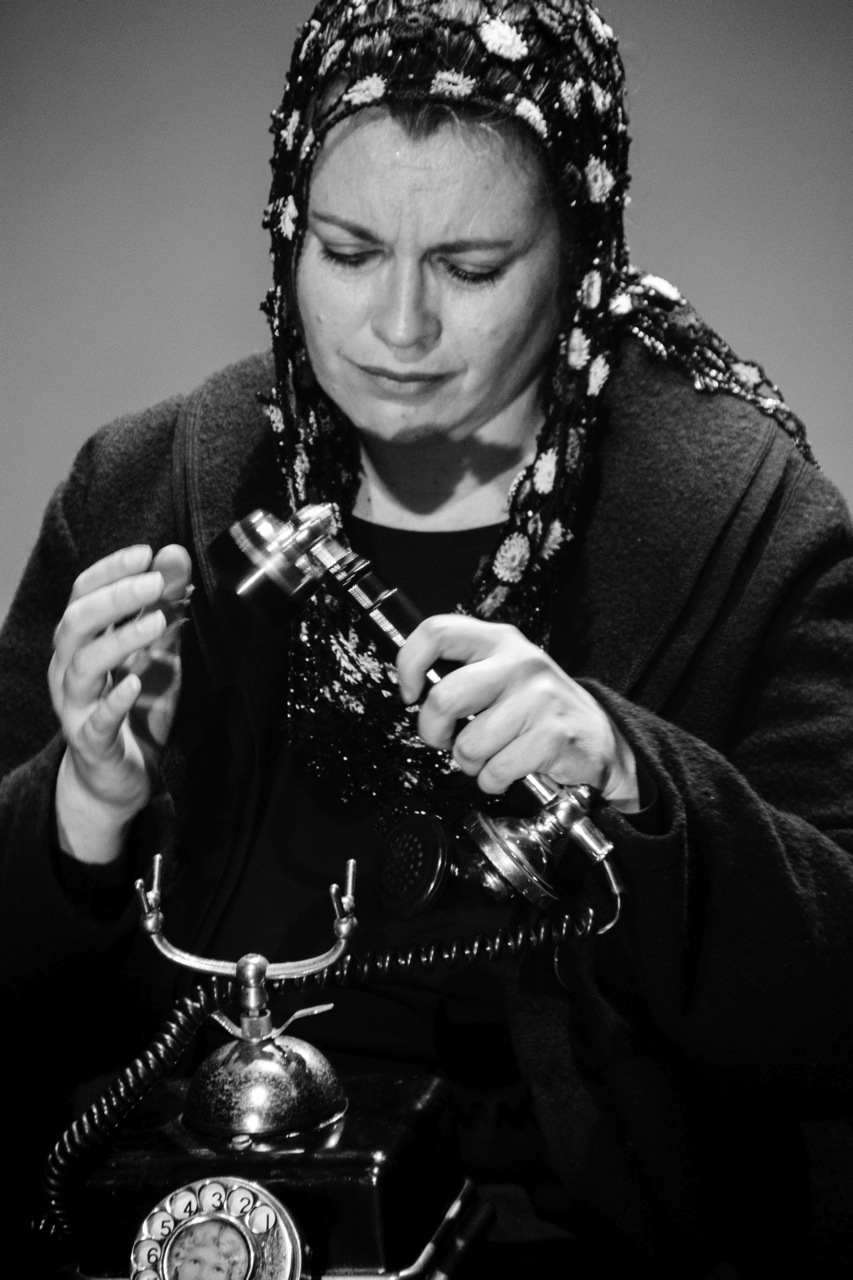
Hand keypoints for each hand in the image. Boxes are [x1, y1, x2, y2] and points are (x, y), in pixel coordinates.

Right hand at [49, 543, 191, 860]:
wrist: (121, 777)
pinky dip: (114, 700)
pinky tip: (133, 683)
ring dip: (120, 640)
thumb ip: (164, 605)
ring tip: (156, 622)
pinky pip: (97, 720)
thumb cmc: (135, 708)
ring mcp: (76, 706)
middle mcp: (70, 669)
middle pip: (77, 623)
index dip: (110, 571)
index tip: (145, 553)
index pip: (84, 594)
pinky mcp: (92, 742)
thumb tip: (174, 554)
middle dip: (114, 597)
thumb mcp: (156, 651)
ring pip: (83, 666)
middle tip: (153, 581)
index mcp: (82, 643)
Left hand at [397, 615, 638, 809]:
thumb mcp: (505, 672)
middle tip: (444, 740)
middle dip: (433, 731)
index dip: (409, 664)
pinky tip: (511, 769)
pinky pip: (495, 771)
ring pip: (468, 744)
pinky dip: (494, 780)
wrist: (599, 738)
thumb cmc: (540, 708)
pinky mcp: (551, 735)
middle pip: (444, 698)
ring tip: (491, 755)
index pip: (438, 632)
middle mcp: (519, 663)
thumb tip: (415, 686)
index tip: (410, 692)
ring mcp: (538, 698)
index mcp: (500, 640)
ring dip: (471, 763)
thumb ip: (466, 670)